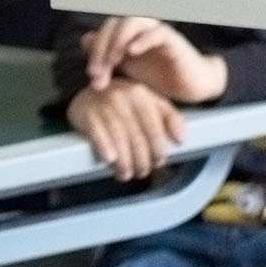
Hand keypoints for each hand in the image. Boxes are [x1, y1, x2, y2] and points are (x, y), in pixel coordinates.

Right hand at [67, 80, 185, 181]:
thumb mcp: (150, 103)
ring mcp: (103, 104)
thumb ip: (170, 119)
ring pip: (119, 141)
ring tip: (126, 173)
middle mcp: (122, 96)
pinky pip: (97, 135)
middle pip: (138, 140)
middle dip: (142, 162)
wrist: (88, 94)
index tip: (158, 161)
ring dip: (125, 163)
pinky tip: (110, 160)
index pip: (156, 131)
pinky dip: (105, 149)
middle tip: (142, 170)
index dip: (158, 152)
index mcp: (141, 94)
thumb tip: (180, 139)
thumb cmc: (124, 104)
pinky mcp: (85, 113)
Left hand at [85, 16, 227, 103]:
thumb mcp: (128, 71)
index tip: (91, 76)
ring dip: (117, 40)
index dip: (93, 52)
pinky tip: (131, 52)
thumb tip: (84, 42)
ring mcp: (154, 31)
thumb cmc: (159, 77)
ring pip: (131, 22)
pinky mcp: (172, 39)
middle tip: (97, 73)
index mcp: (125, 35)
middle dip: (101, 49)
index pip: (102, 33)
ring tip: (113, 61)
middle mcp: (138, 29)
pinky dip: (141, 39)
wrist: (191, 86)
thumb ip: (107, 58)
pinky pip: (156, 31)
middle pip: (112, 25)